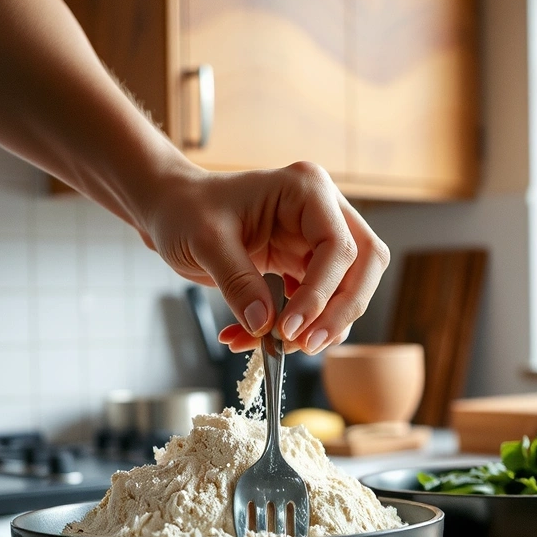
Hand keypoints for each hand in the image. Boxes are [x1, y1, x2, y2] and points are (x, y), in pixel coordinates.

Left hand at [142, 159, 388, 354]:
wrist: (173, 211)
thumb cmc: (186, 210)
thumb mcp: (205, 241)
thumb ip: (237, 282)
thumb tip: (265, 326)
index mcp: (306, 190)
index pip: (339, 246)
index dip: (321, 293)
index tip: (291, 328)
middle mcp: (323, 212)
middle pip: (363, 267)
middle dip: (340, 311)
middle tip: (306, 345)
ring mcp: (317, 239)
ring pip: (348, 290)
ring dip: (321, 326)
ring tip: (275, 346)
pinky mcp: (306, 265)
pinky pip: (319, 304)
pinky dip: (299, 328)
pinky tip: (261, 339)